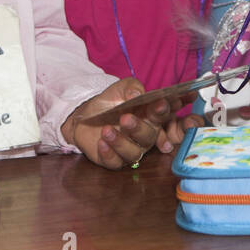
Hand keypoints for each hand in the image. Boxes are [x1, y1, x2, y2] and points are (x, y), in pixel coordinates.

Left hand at [61, 78, 197, 168]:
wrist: (86, 116)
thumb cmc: (110, 102)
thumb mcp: (120, 88)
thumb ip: (131, 87)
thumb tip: (135, 94)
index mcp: (150, 117)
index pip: (162, 115)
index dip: (163, 111)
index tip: (160, 103)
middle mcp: (144, 135)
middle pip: (148, 137)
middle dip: (138, 128)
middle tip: (125, 118)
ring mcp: (130, 149)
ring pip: (133, 153)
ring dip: (120, 142)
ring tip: (106, 130)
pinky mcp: (114, 160)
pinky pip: (115, 162)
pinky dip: (108, 153)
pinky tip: (101, 143)